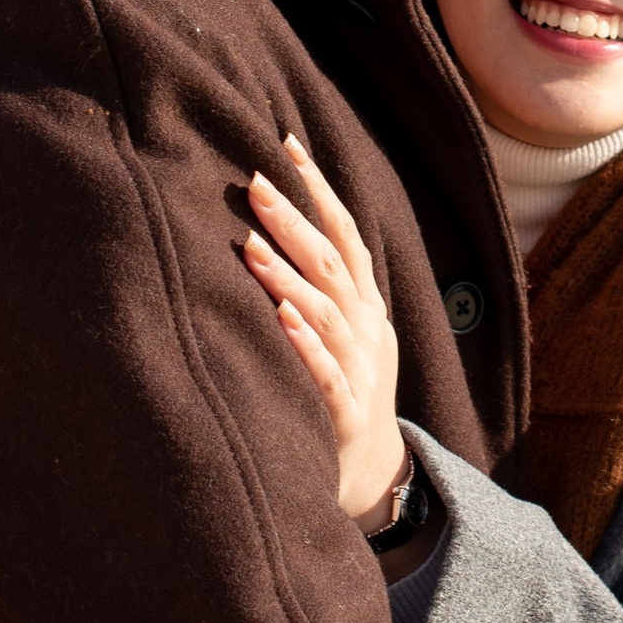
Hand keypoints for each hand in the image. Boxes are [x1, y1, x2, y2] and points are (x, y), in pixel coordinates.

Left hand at [242, 136, 407, 525]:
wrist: (372, 478)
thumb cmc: (343, 395)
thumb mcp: (343, 334)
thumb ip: (320, 287)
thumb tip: (270, 227)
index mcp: (365, 307)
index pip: (346, 234)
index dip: (320, 189)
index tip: (287, 144)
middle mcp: (366, 331)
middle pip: (334, 265)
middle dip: (296, 222)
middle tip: (257, 182)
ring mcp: (360, 372)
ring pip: (327, 315)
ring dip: (290, 278)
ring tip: (251, 246)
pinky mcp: (347, 416)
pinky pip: (327, 376)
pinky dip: (306, 346)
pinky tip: (282, 320)